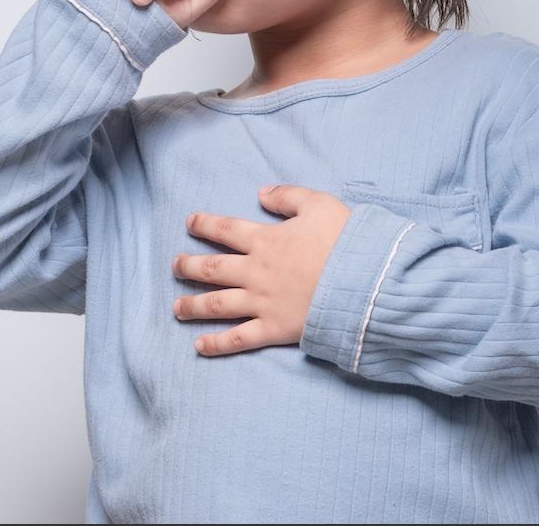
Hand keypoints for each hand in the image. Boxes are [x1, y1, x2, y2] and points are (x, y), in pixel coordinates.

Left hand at [171, 185, 351, 355]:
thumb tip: (261, 193)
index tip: (189, 223)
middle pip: (212, 268)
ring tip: (176, 308)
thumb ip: (288, 196)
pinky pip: (238, 338)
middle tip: (175, 266)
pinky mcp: (273, 328)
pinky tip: (199, 346)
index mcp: (265, 240)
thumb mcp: (319, 204)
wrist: (363, 282)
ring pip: (217, 303)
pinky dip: (217, 344)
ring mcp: (261, 302)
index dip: (204, 224)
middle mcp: (255, 271)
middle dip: (189, 266)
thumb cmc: (345, 241)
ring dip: (193, 305)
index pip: (225, 230)